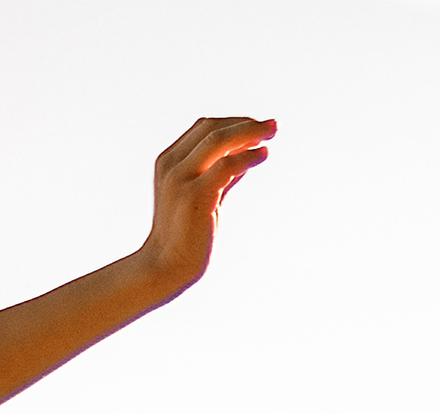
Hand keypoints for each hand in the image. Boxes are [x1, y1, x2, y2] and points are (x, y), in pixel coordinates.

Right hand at [138, 116, 277, 291]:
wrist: (167, 265)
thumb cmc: (186, 235)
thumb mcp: (202, 196)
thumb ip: (220, 175)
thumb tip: (246, 157)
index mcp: (169, 160)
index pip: (203, 128)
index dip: (233, 123)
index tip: (257, 126)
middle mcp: (172, 164)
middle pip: (211, 128)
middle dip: (245, 123)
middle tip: (272, 125)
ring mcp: (181, 178)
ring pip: (218, 140)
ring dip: (249, 132)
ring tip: (272, 133)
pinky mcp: (195, 195)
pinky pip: (226, 166)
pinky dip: (247, 157)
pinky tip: (263, 155)